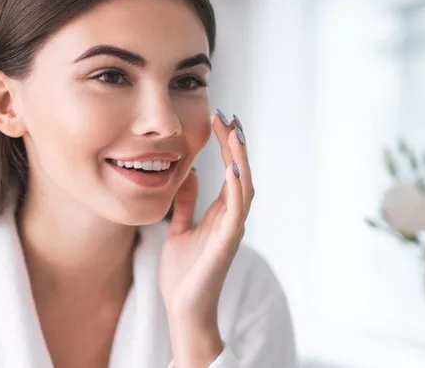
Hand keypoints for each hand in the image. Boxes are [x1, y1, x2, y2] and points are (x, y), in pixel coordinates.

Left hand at [159, 111, 253, 365]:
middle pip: (240, 172)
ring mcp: (232, 230)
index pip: (229, 171)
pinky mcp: (227, 243)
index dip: (226, 145)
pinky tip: (232, 167)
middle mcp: (231, 218)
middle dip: (235, 144)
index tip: (219, 119)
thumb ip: (186, 205)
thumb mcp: (180, 230)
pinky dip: (237, 188)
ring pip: (243, 187)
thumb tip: (186, 175)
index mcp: (221, 214)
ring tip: (234, 132)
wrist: (184, 309)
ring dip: (240, 158)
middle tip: (229, 115)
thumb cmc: (183, 274)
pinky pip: (236, 211)